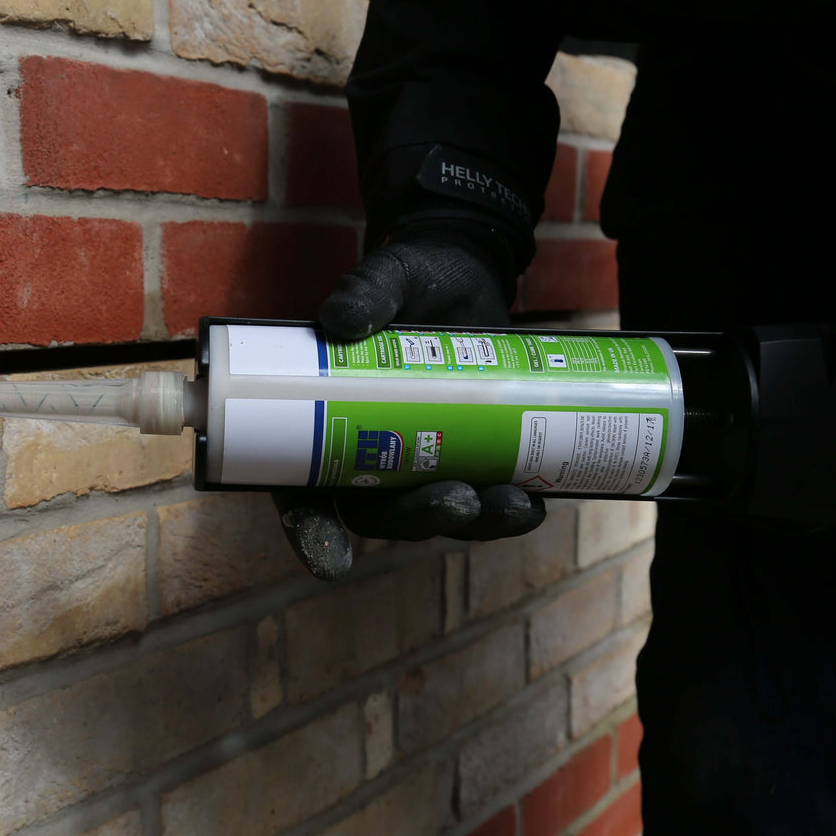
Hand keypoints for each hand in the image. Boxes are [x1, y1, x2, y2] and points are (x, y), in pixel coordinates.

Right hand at [276, 217, 545, 579]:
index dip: (311, 531)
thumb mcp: (392, 274)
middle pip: (378, 512)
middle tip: (458, 502)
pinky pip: (484, 496)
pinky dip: (510, 507)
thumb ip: (368, 290)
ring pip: (435, 511)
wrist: (468, 274)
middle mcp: (366, 451)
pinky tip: (537, 500)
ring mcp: (419, 458)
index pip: (298, 490)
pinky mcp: (468, 453)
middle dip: (419, 519)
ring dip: (474, 521)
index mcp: (320, 421)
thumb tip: (339, 320)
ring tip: (514, 505)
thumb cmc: (412, 276)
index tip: (332, 562)